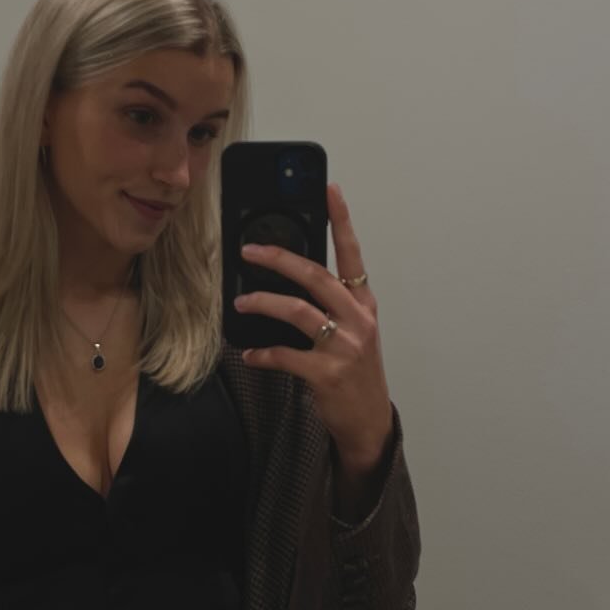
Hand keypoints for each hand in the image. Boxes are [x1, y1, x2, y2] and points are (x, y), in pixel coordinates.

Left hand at [233, 183, 393, 468]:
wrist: (368, 421)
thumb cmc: (355, 372)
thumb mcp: (353, 332)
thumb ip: (329, 305)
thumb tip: (288, 282)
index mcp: (363, 304)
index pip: (352, 254)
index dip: (341, 220)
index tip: (329, 189)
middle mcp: (357, 320)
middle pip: (316, 276)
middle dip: (280, 259)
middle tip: (250, 250)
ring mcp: (345, 347)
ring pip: (297, 311)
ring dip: (263, 303)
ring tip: (241, 301)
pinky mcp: (327, 373)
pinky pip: (285, 356)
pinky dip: (263, 353)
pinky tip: (249, 354)